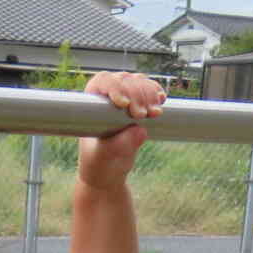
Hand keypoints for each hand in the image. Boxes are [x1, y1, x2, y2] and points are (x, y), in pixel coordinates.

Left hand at [77, 71, 163, 190]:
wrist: (109, 172)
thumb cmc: (99, 163)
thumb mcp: (106, 157)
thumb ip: (119, 144)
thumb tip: (140, 131)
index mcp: (92, 103)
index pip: (102, 82)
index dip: (114, 87)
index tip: (123, 104)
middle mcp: (108, 96)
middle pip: (124, 80)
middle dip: (136, 93)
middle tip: (141, 115)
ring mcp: (125, 98)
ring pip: (139, 83)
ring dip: (149, 94)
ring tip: (154, 114)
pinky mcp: (140, 105)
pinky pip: (150, 91)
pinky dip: (156, 94)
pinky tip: (161, 100)